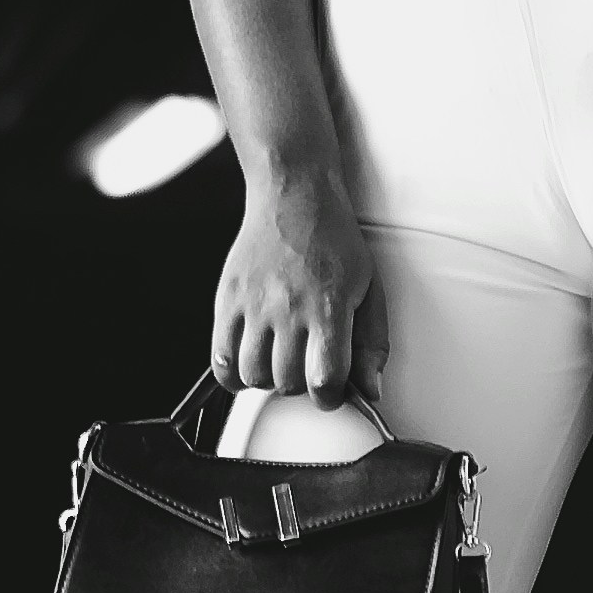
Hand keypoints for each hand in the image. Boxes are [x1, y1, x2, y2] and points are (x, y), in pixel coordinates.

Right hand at [213, 152, 387, 398]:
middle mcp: (289, 309)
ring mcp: (254, 305)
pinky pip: (220, 358)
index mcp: (328, 307)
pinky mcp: (228, 299)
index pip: (324, 380)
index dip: (329, 397)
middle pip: (286, 382)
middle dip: (301, 385)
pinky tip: (248, 362)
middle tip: (306, 366)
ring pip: (253, 375)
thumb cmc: (334, 240)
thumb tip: (371, 390)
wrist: (294, 196)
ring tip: (280, 359)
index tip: (331, 389)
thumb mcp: (370, 289)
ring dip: (268, 378)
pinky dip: (232, 374)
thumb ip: (372, 344)